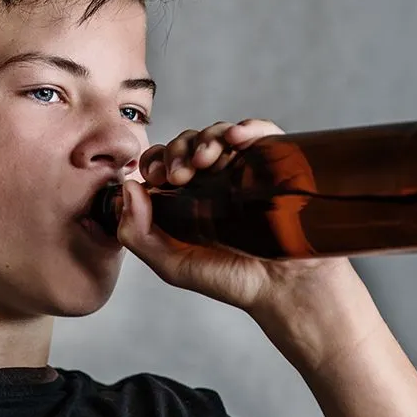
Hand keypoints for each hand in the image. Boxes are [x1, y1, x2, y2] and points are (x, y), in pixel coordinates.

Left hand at [116, 119, 355, 317]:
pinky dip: (247, 127)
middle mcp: (215, 178)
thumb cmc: (233, 280)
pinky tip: (237, 137)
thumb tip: (128, 187)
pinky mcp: (277, 163)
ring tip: (207, 161)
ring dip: (207, 139)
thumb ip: (138, 234)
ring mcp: (246, 169)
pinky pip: (262, 132)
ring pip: (219, 134)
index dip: (155, 161)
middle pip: (189, 143)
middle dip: (178, 151)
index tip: (158, 177)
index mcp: (188, 197)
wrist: (288, 289)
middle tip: (181, 176)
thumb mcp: (173, 265)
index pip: (164, 162)